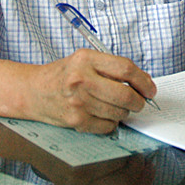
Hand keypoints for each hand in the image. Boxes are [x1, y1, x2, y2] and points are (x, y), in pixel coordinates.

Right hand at [29, 49, 156, 133]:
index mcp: (86, 59)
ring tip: (116, 106)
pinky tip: (103, 114)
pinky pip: (107, 126)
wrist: (34, 91)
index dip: (143, 80)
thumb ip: (111, 67)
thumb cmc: (62, 75)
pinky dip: (111, 122)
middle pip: (125, 94)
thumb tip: (142, 81)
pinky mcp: (76, 120)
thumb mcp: (84, 60)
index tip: (150, 89)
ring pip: (118, 112)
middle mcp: (82, 79)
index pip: (125, 69)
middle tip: (140, 102)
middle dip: (138, 101)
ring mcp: (78, 101)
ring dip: (124, 112)